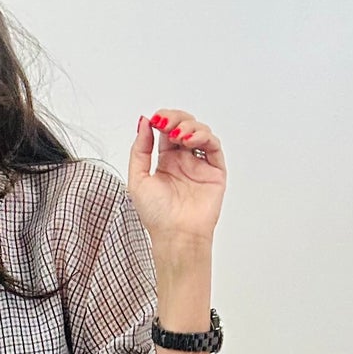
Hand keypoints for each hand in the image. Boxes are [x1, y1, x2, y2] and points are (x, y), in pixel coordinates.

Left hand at [127, 110, 226, 249]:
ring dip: (189, 126)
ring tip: (178, 135)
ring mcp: (200, 166)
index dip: (161, 120)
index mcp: (165, 162)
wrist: (175, 235)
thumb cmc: (156, 216)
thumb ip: (140, 150)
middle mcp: (183, 162)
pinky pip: (213, 146)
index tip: (154, 120)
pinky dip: (204, 137)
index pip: (165, 131)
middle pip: (184, 126)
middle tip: (166, 122)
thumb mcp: (137, 179)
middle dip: (175, 118)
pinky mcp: (215, 172)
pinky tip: (189, 140)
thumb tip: (144, 123)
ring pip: (200, 132)